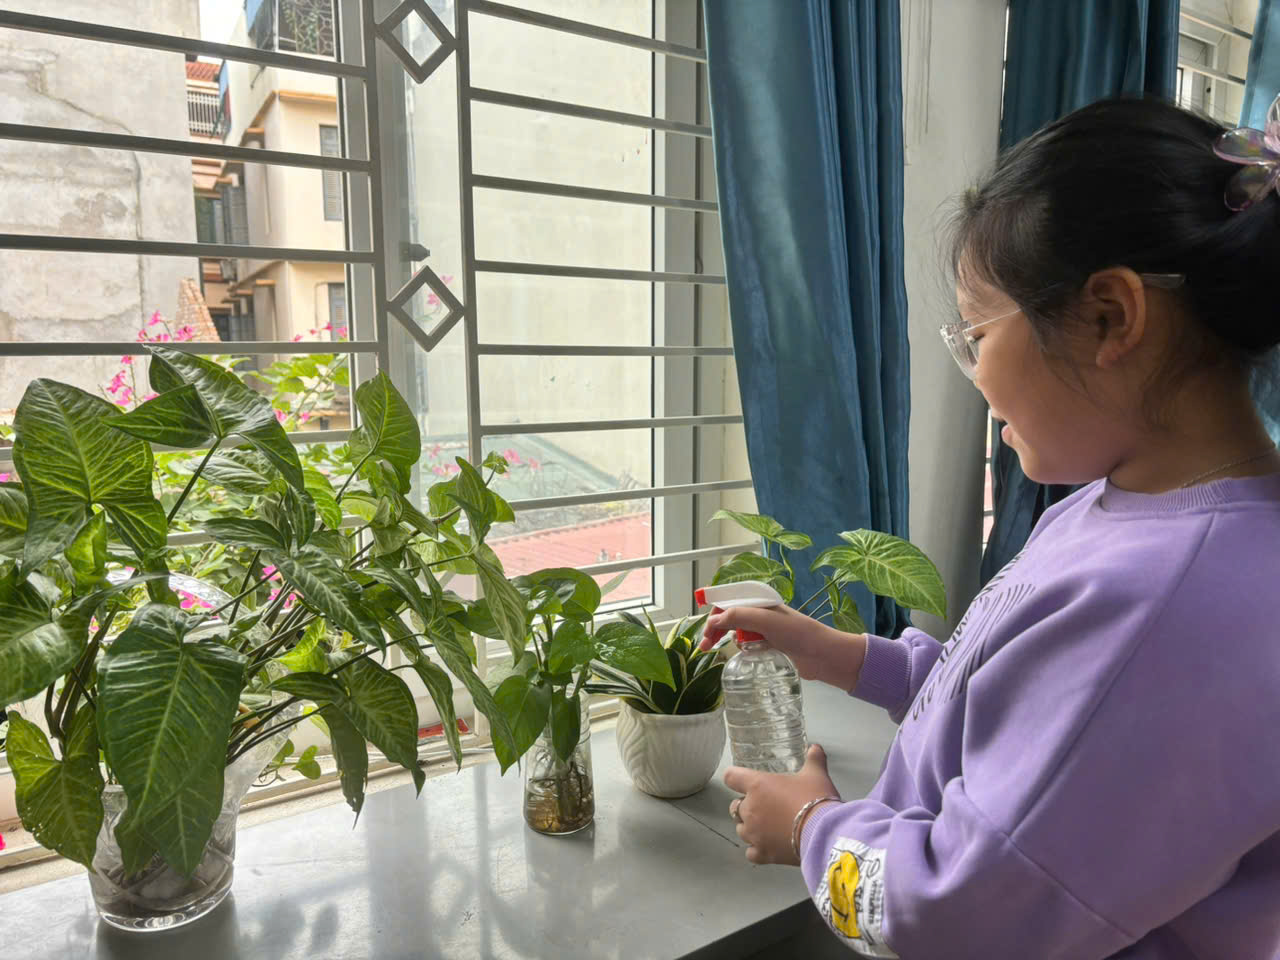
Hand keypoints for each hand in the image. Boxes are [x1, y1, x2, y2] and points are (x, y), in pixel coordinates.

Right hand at [701, 603, 866, 691]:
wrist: (822, 655)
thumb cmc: (797, 632)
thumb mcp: (766, 620)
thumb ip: (738, 617)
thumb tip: (713, 619)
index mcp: (759, 600)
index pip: (728, 600)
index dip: (713, 611)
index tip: (703, 628)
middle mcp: (760, 613)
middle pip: (729, 616)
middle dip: (714, 628)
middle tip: (704, 646)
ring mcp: (764, 630)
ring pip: (736, 631)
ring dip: (724, 638)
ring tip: (714, 651)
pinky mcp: (769, 646)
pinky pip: (747, 644)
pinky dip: (739, 648)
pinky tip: (739, 654)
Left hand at [725, 745, 840, 865]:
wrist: (823, 833)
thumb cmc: (815, 799)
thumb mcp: (816, 774)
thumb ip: (814, 759)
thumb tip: (816, 748)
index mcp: (757, 785)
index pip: (731, 777)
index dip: (735, 777)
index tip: (742, 780)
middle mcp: (750, 809)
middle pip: (735, 806)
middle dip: (746, 805)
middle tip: (764, 805)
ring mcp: (754, 833)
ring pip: (740, 829)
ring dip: (749, 827)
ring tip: (765, 826)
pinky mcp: (762, 853)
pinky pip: (750, 852)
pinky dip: (756, 850)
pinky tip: (766, 846)